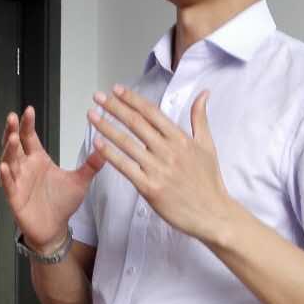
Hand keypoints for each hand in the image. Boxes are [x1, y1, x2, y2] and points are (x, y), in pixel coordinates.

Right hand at [0, 105, 103, 251]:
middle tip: (12, 117)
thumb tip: (105, 148)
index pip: (30, 137)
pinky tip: (4, 167)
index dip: (28, 124)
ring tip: (11, 137)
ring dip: (9, 150)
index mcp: (38, 159)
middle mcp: (25, 167)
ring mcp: (18, 182)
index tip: (29, 110)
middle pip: (15, 145)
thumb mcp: (80, 181)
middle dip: (12, 131)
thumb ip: (91, 165)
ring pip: (9, 162)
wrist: (55, 228)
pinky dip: (5, 176)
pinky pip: (8, 185)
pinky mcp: (15, 198)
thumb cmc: (63, 203)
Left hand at [87, 85, 234, 244]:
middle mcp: (168, 151)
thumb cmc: (208, 181)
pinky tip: (98, 143)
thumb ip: (200, 118)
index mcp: (181, 139)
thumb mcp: (208, 145)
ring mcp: (158, 169)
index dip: (132, 99)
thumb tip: (203, 93)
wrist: (211, 213)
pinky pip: (125, 167)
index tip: (116, 90)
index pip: (152, 113)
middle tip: (97, 97)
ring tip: (91, 116)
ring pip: (127, 143)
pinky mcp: (150, 188)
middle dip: (114, 107)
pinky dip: (110, 154)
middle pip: (136, 123)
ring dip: (106, 127)